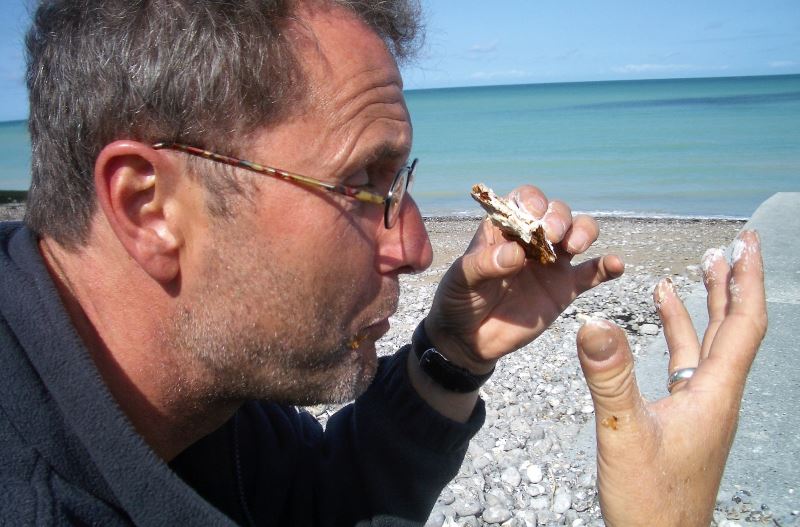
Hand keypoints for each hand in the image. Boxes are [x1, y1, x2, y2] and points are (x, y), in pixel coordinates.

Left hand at [425, 185, 623, 372]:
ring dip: (584, 231)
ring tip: (575, 246)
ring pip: (579, 233)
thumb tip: (516, 255)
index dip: (533, 202)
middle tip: (554, 235)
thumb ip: (484, 265)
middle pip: (557, 213)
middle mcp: (532, 239)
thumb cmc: (458, 300)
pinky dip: (607, 266)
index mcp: (504, 228)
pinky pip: (592, 273)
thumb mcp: (461, 280)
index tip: (533, 218)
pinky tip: (616, 265)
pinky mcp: (565, 289)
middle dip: (559, 217)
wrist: (468, 340)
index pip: (525, 200)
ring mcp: (551, 263)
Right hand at [576, 230, 766, 526]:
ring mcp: (702, 406)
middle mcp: (716, 394)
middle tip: (735, 244)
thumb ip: (610, 377)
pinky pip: (688, 362)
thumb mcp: (623, 434)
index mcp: (714, 393)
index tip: (747, 244)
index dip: (748, 280)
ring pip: (712, 343)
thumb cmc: (649, 500)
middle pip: (735, 327)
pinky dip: (680, 332)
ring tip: (702, 267)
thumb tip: (593, 321)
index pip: (744, 324)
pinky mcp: (685, 417)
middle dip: (736, 282)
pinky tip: (665, 317)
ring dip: (709, 303)